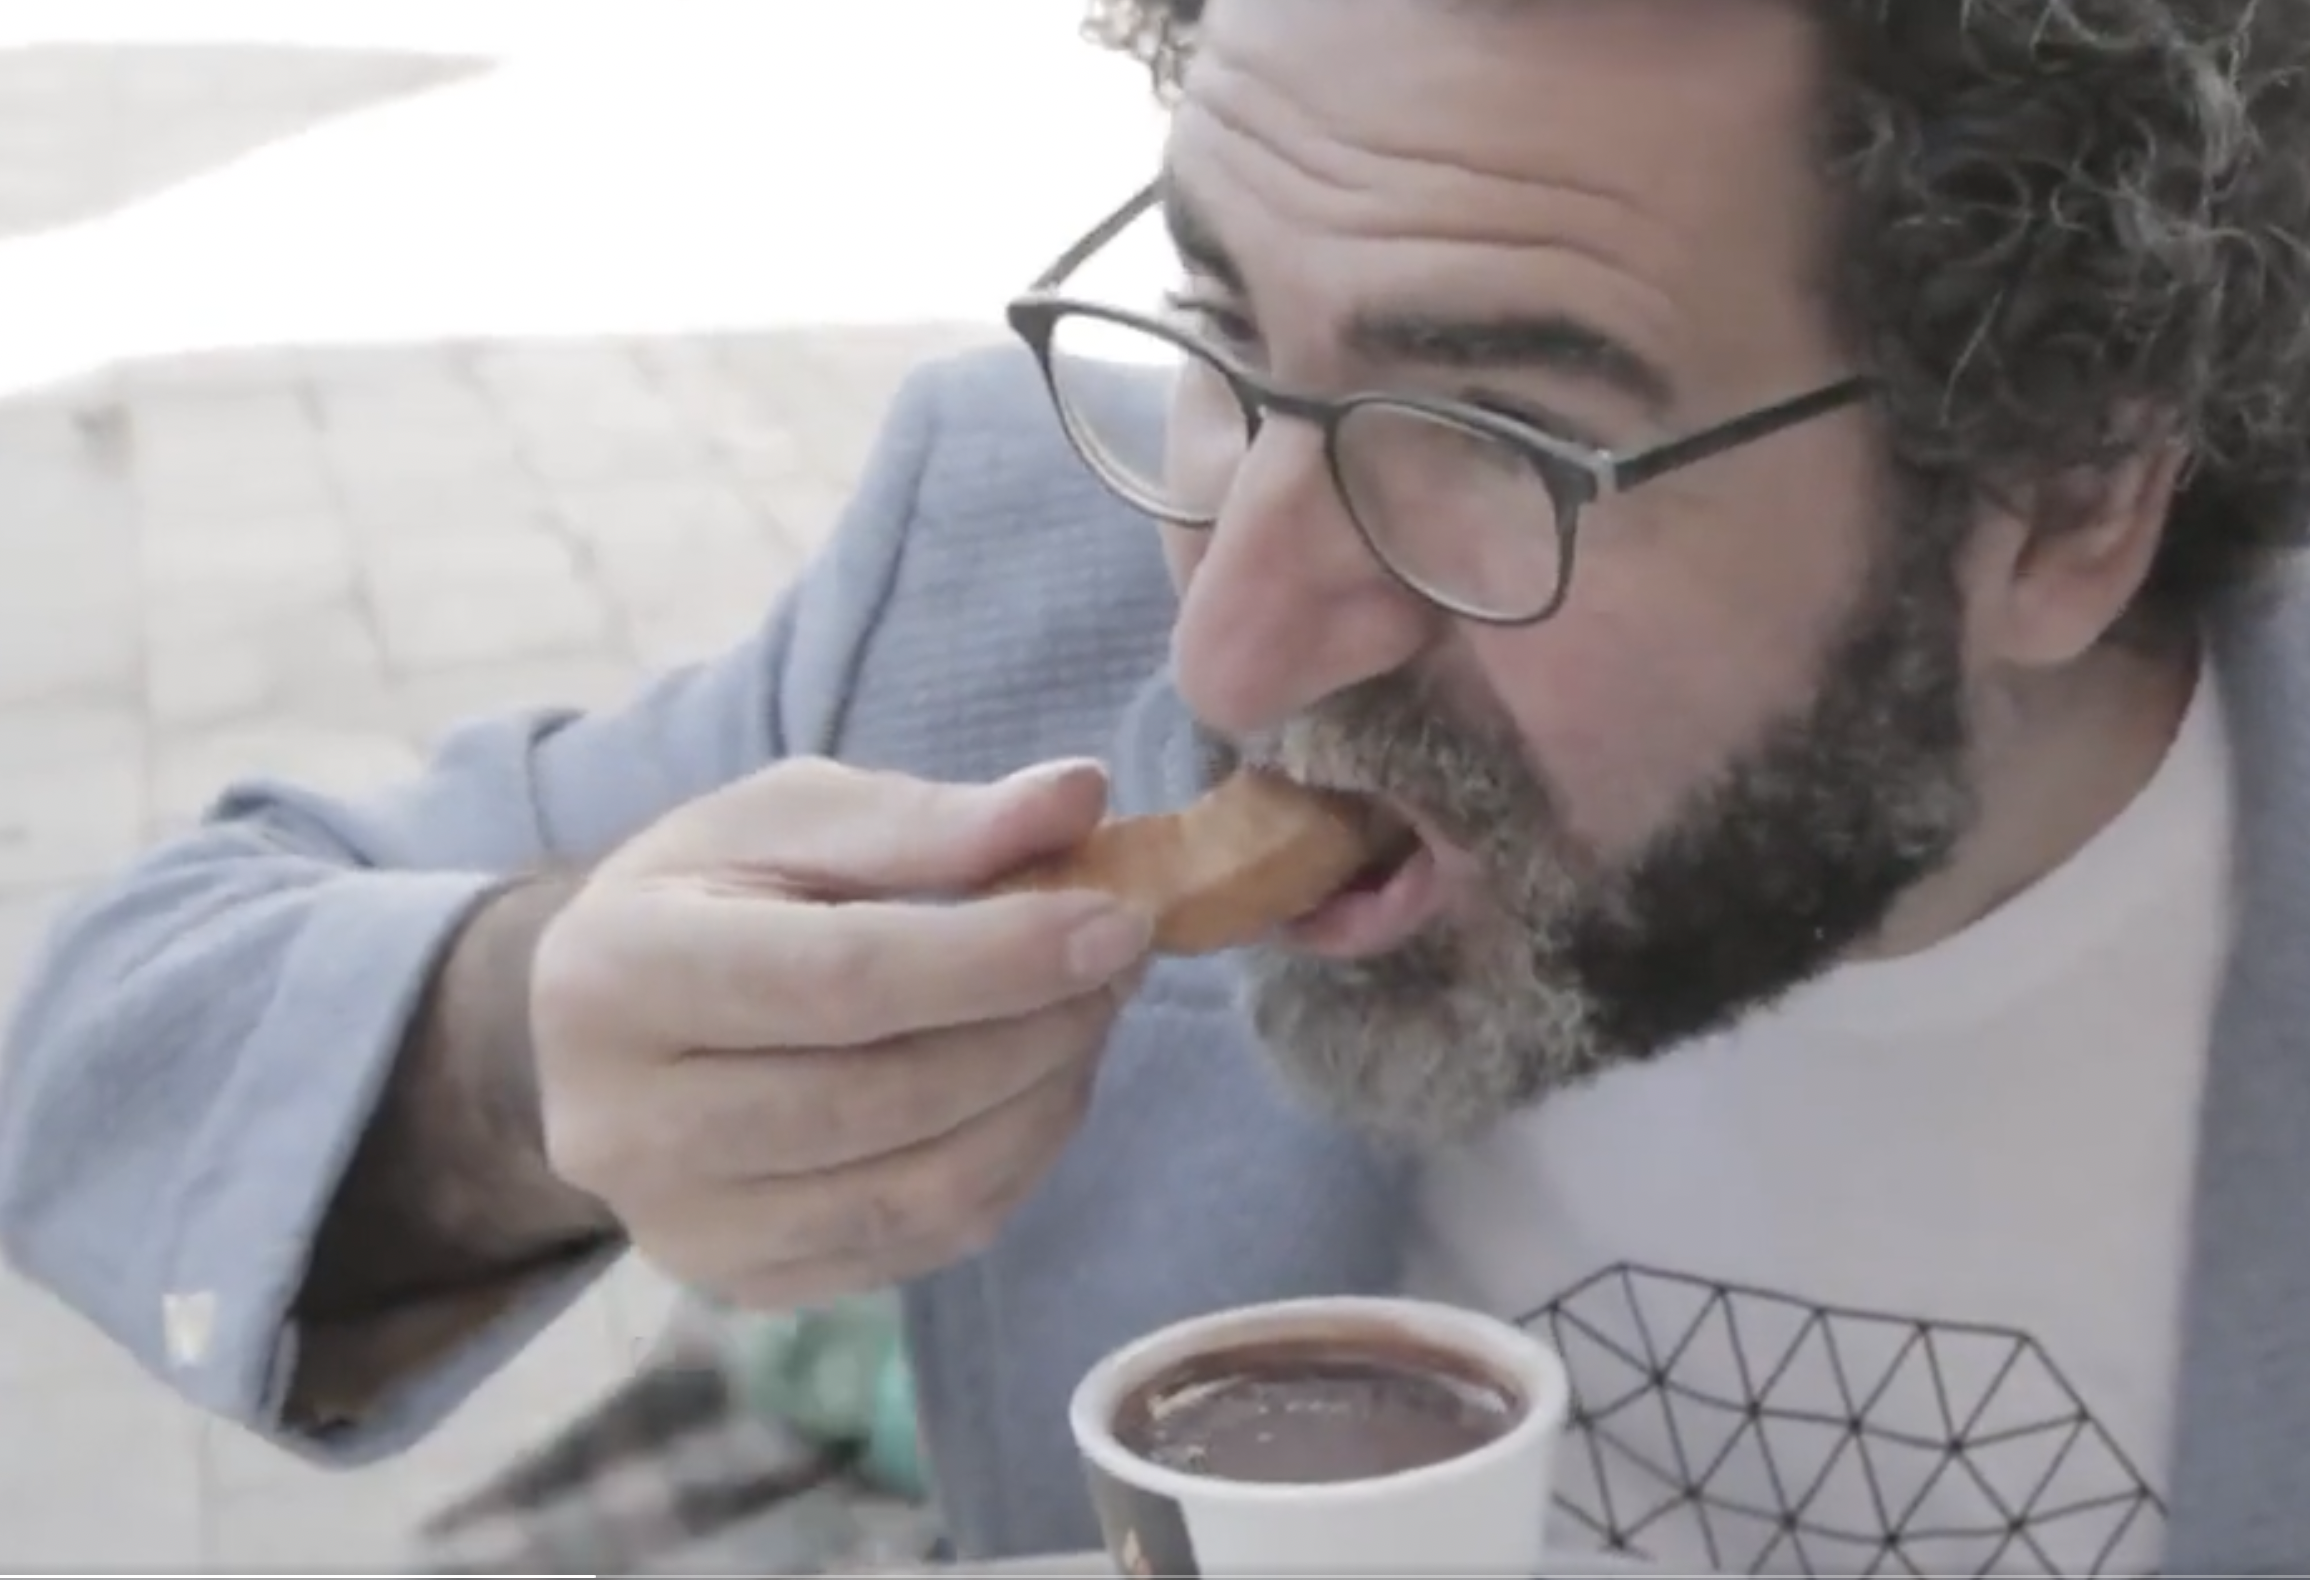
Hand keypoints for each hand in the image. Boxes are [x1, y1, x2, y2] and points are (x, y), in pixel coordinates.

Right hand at [528, 756, 1151, 1308]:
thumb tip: (1078, 795)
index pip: (841, 979)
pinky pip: (923, 1243)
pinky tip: (1038, 1089)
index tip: (1116, 920)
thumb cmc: (706, 897)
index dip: (997, 956)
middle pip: (889, 1096)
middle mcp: (628, 1124)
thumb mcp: (791, 818)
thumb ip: (930, 817)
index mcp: (619, 972)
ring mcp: (684, 1227)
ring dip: (1044, 1100)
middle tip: (1120, 961)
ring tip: (1089, 1016)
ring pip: (923, 1189)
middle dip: (1038, 1027)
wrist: (601, 1029)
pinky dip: (1013, 1165)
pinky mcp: (741, 1284)